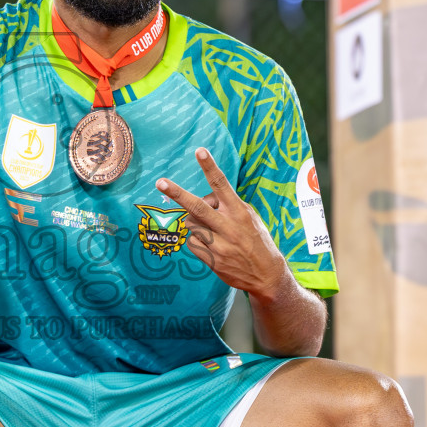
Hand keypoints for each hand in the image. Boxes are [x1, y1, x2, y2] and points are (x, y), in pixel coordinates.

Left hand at [156, 148, 288, 300]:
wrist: (266, 275)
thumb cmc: (256, 240)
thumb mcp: (249, 218)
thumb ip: (227, 206)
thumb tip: (205, 200)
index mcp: (239, 212)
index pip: (222, 185)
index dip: (209, 167)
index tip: (200, 151)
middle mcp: (229, 227)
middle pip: (197, 207)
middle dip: (177, 194)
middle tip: (160, 182)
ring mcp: (219, 245)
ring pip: (191, 224)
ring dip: (194, 222)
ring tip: (210, 228)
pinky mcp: (212, 260)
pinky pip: (191, 243)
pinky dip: (196, 239)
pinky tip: (209, 244)